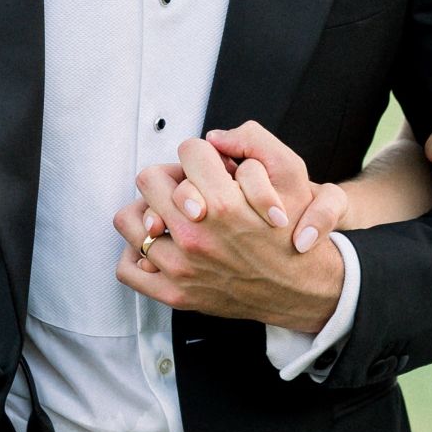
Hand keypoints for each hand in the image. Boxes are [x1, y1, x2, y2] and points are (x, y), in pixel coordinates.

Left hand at [113, 138, 346, 333]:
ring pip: (130, 220)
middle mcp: (197, 236)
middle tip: (186, 187)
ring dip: (148, 210)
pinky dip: (136, 254)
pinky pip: (129, 267)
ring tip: (166, 212)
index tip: (206, 165)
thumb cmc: (290, 235)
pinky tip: (157, 245)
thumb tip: (212, 138)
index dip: (200, 153)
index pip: (188, 151)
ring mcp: (182, 268)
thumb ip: (251, 143)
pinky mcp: (175, 293)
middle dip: (170, 176)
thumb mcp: (290, 175)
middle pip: (150, 179)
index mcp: (223, 204)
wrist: (302, 287)